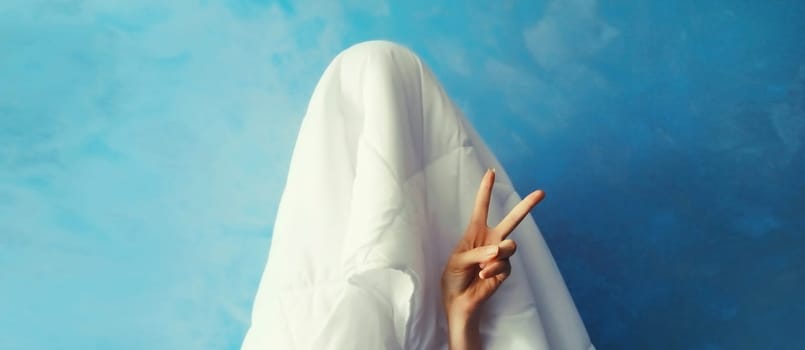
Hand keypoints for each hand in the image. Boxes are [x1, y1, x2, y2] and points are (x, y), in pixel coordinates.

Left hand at [440, 168, 544, 348]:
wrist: (459, 300)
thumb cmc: (454, 276)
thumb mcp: (458, 260)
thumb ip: (477, 252)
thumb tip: (499, 250)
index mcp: (475, 231)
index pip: (482, 206)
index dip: (486, 189)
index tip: (491, 172)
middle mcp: (491, 239)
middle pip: (513, 219)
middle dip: (527, 205)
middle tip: (542, 192)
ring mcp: (500, 254)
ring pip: (510, 246)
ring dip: (497, 255)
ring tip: (483, 266)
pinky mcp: (505, 269)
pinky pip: (505, 264)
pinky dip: (492, 269)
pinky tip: (483, 275)